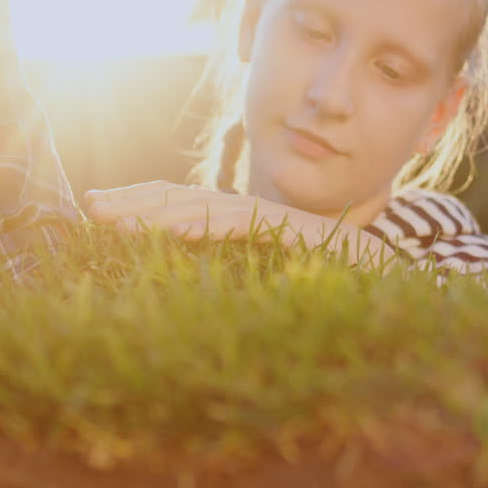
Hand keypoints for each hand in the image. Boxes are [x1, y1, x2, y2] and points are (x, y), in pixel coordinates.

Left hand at [83, 181, 396, 266]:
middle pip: (186, 198)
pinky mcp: (298, 231)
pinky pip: (246, 225)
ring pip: (207, 208)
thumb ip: (239, 269)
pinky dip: (208, 226)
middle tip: (88, 207)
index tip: (97, 212)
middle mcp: (258, 214)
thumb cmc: (339, 289)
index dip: (142, 203)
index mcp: (247, 224)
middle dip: (134, 202)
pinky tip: (173, 232)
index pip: (185, 205)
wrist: (399, 286)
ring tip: (114, 221)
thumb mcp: (274, 281)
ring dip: (157, 213)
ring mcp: (278, 219)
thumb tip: (189, 274)